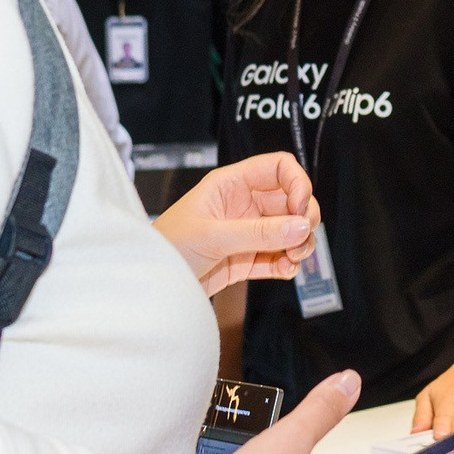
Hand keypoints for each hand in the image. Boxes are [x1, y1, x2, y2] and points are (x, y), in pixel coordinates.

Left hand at [156, 152, 320, 294]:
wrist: (150, 285)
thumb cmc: (168, 247)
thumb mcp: (214, 236)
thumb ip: (260, 232)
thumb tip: (301, 227)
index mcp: (232, 184)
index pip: (278, 167)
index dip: (296, 183)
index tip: (300, 208)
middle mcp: (243, 205)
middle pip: (291, 201)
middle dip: (303, 219)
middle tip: (302, 240)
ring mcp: (247, 233)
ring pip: (289, 231)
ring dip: (300, 244)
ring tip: (293, 259)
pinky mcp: (247, 260)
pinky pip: (279, 257)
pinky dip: (288, 264)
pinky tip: (284, 271)